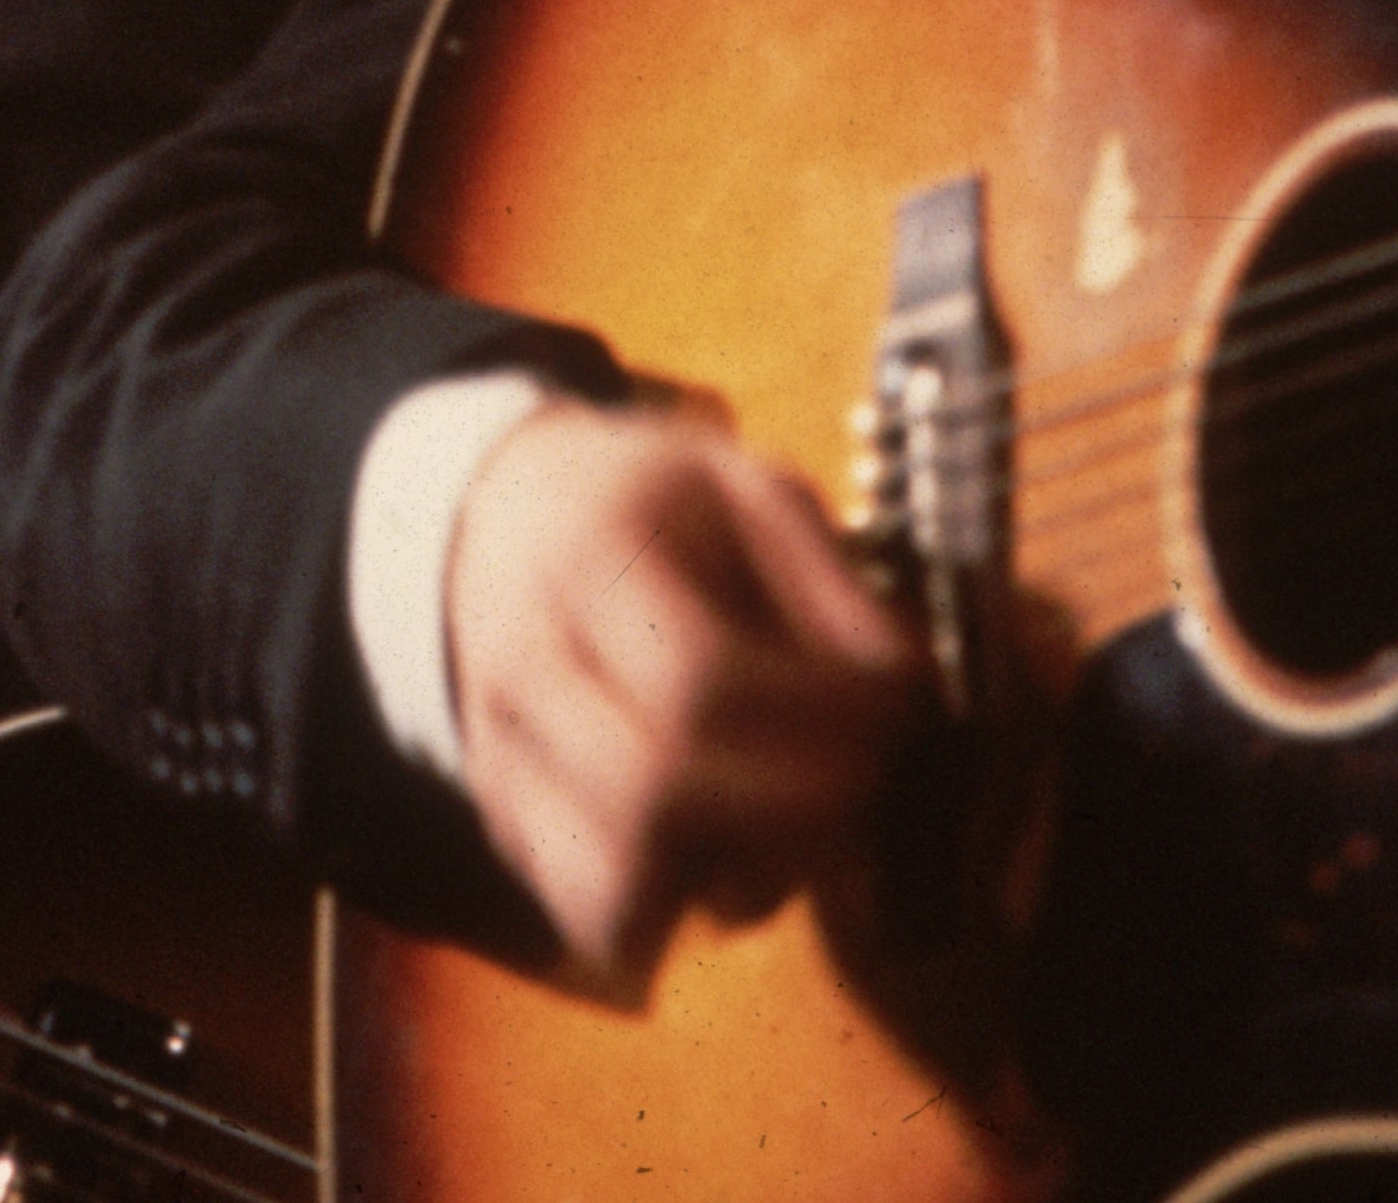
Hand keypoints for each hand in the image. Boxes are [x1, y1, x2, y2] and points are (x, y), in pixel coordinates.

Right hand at [446, 398, 921, 985]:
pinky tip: (735, 849)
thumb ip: (824, 570)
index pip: (697, 681)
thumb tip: (897, 681)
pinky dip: (684, 910)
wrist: (504, 517)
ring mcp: (500, 757)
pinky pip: (593, 913)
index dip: (817, 717)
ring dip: (741, 879)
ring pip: (614, 881)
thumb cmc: (650, 507)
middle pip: (654, 795)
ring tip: (808, 827)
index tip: (894, 712)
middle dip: (795, 814)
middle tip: (868, 781)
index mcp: (584, 565)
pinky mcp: (508, 824)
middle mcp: (521, 669)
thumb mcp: (741, 483)